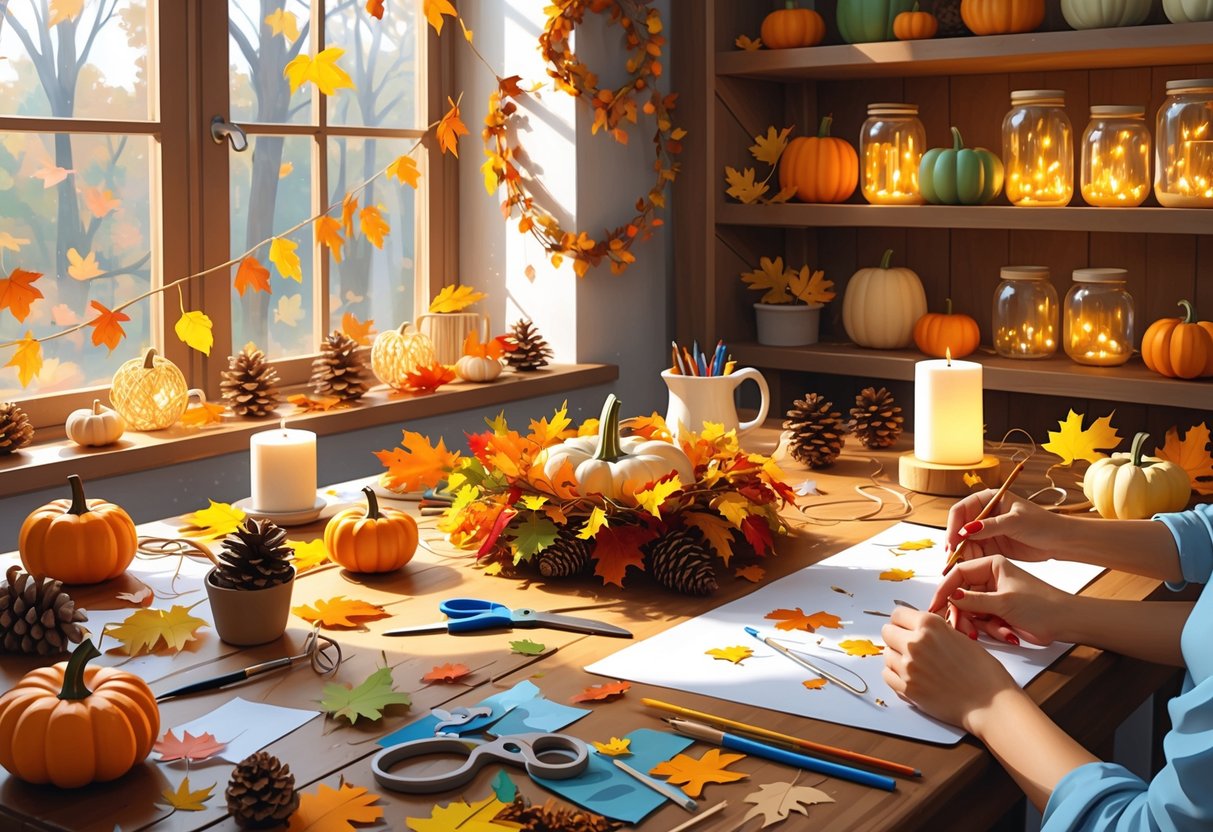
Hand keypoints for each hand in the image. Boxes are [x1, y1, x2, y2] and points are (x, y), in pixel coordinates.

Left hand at [881, 607, 1020, 732]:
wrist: (990, 703)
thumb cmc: (983, 671)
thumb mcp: (960, 637)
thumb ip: (934, 631)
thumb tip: (916, 628)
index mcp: (929, 625)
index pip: (897, 614)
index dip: (903, 621)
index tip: (906, 627)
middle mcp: (915, 643)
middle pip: (887, 632)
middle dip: (896, 637)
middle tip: (909, 645)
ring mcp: (908, 667)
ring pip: (886, 654)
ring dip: (896, 656)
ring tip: (915, 663)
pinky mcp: (906, 688)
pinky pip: (887, 675)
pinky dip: (895, 675)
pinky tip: (910, 676)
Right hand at [928, 555, 1069, 645]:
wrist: (1066, 623)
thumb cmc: (1042, 605)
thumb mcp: (1004, 602)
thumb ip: (973, 600)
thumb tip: (950, 597)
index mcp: (992, 565)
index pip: (958, 573)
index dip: (945, 589)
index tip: (936, 605)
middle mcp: (990, 578)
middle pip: (961, 595)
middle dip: (963, 613)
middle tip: (963, 628)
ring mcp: (993, 596)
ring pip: (970, 611)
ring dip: (979, 625)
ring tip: (996, 632)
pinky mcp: (998, 612)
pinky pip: (982, 621)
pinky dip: (991, 629)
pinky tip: (1007, 633)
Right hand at [945, 488, 1066, 563]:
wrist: (1060, 542)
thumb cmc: (1042, 524)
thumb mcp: (1015, 522)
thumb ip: (989, 526)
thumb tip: (965, 530)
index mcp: (989, 499)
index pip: (962, 510)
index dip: (953, 525)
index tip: (952, 541)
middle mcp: (984, 514)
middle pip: (960, 527)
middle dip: (955, 542)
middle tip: (952, 558)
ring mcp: (987, 531)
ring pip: (965, 542)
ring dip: (962, 553)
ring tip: (960, 565)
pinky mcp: (991, 546)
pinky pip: (975, 552)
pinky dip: (971, 560)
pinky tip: (970, 566)